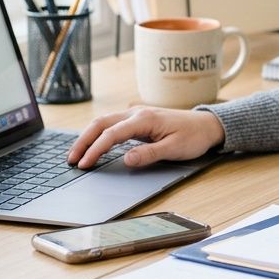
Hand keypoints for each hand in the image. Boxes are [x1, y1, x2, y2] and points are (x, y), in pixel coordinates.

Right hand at [67, 107, 225, 168]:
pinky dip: (98, 134)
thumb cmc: (193, 136)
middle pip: (101, 124)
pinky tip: (92, 145)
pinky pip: (112, 124)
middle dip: (83, 141)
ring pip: (104, 122)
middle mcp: (136, 113)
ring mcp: (136, 114)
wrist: (207, 124)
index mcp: (144, 119)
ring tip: (76, 155)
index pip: (111, 134)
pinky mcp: (137, 120)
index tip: (84, 164)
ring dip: (88, 137)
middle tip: (71, 160)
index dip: (95, 150)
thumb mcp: (174, 149)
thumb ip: (149, 154)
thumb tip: (127, 160)